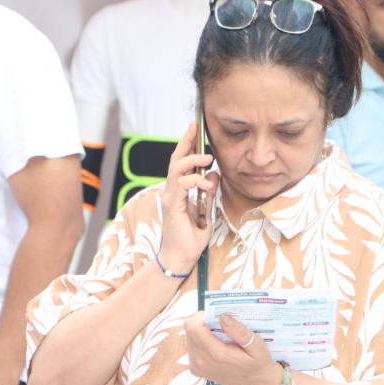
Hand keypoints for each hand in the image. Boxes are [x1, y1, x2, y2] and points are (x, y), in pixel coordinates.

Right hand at [157, 121, 219, 275]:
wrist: (182, 257)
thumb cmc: (192, 236)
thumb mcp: (206, 210)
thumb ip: (208, 192)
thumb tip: (213, 174)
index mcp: (179, 190)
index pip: (181, 162)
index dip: (187, 145)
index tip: (195, 129)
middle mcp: (172, 191)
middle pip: (176, 160)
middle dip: (186, 142)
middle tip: (195, 127)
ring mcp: (170, 198)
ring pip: (177, 170)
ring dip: (192, 160)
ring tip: (207, 156)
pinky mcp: (172, 207)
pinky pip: (181, 187)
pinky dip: (193, 181)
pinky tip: (205, 182)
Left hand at [184, 311, 281, 384]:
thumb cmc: (258, 364)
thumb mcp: (256, 346)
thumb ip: (239, 331)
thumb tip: (223, 317)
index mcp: (216, 354)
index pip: (194, 327)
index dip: (202, 316)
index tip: (215, 315)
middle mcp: (201, 361)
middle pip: (189, 329)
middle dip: (201, 321)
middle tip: (218, 322)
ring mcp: (196, 366)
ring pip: (189, 337)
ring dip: (200, 330)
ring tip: (218, 333)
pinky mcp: (195, 369)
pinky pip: (191, 346)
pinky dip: (200, 340)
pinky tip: (215, 343)